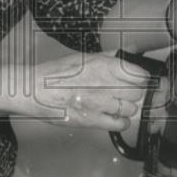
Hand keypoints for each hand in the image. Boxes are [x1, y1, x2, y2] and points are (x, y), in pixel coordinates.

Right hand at [21, 52, 147, 132]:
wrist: (35, 91)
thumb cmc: (56, 74)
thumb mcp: (83, 57)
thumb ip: (109, 56)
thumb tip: (129, 52)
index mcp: (103, 65)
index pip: (139, 74)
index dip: (141, 78)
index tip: (139, 79)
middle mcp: (104, 84)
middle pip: (137, 92)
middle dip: (133, 93)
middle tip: (125, 92)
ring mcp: (99, 104)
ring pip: (131, 109)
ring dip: (127, 107)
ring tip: (116, 104)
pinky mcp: (92, 121)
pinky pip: (120, 124)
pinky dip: (121, 121)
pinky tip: (113, 116)